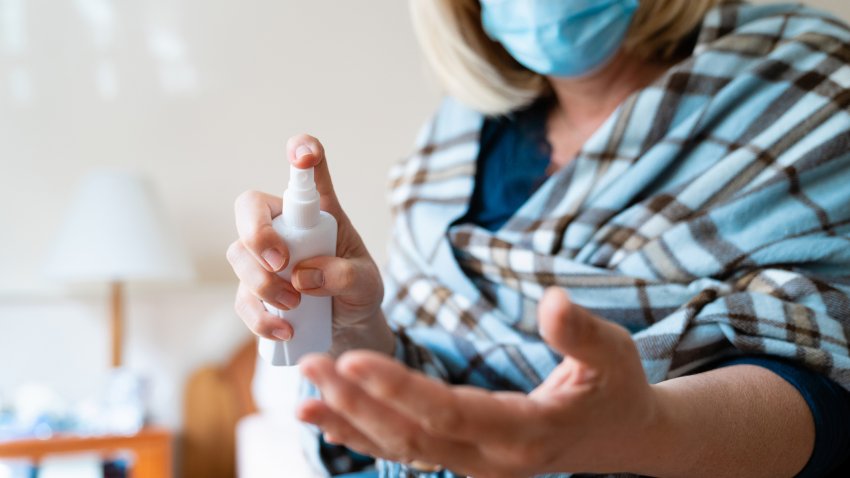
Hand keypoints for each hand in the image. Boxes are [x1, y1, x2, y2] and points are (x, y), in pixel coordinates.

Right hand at [226, 134, 394, 355]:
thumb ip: (344, 275)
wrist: (348, 328)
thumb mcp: (366, 284)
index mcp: (318, 213)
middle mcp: (284, 228)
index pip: (307, 172)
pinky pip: (241, 299)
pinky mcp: (253, 291)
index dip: (302, 152)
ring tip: (295, 303)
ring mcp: (263, 259)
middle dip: (257, 232)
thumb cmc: (358, 292)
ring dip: (262, 282)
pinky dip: (260, 317)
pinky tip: (285, 329)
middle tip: (281, 262)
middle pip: (249, 207)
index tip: (303, 155)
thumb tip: (302, 277)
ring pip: (239, 254)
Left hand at [297, 287, 660, 476]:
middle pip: (413, 436)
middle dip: (358, 403)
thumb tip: (552, 299)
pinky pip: (409, 451)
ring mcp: (477, 467)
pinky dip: (365, 436)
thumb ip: (580, 331)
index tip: (353, 357)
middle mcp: (494, 461)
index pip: (450, 412)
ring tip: (304, 398)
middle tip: (314, 365)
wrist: (625, 437)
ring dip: (352, 422)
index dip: (399, 389)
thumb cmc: (617, 388)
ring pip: (404, 450)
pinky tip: (329, 418)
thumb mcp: (613, 353)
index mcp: (527, 432)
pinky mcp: (466, 459)